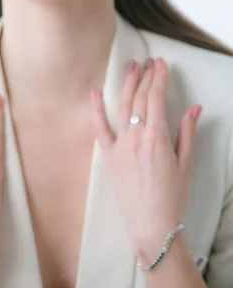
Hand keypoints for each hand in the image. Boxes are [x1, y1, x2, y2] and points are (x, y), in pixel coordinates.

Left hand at [91, 57, 201, 262]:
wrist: (151, 226)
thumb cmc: (172, 197)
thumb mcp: (185, 163)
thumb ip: (187, 132)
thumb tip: (194, 107)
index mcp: (157, 138)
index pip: (156, 98)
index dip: (158, 77)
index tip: (161, 64)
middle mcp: (136, 137)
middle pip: (139, 98)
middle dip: (144, 76)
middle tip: (148, 61)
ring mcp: (119, 146)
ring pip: (121, 107)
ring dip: (126, 84)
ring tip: (130, 67)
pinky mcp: (108, 156)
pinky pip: (99, 128)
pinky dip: (96, 109)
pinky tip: (94, 93)